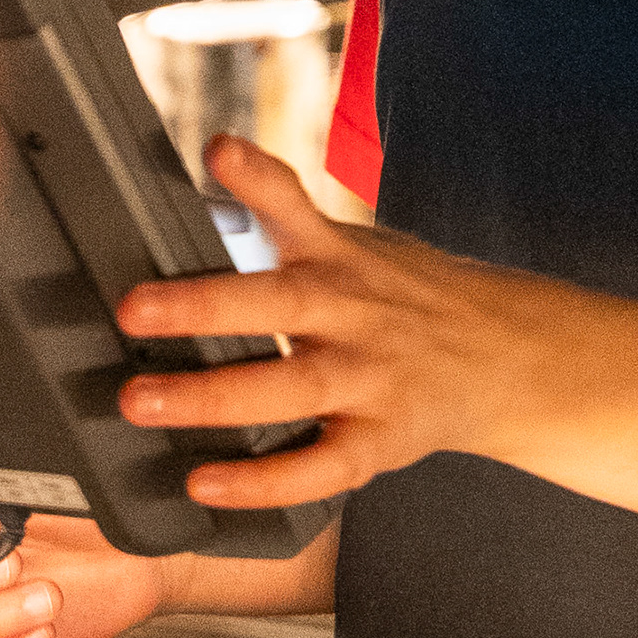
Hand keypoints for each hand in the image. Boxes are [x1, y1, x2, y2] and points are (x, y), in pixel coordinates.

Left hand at [112, 137, 542, 509]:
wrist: (504, 354)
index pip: (299, 206)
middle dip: (204, 306)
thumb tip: (215, 154)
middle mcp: (356, 314)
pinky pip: (320, 467)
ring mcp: (371, 379)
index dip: (257, 178)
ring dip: (214, 398)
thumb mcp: (357, 240)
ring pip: (291, 389)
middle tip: (133, 310)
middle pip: (281, 304)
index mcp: (343, 260)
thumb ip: (284, 204)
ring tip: (143, 403)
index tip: (219, 152)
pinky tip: (208, 485)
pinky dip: (264, 481)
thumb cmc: (408, 296)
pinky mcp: (380, 440)